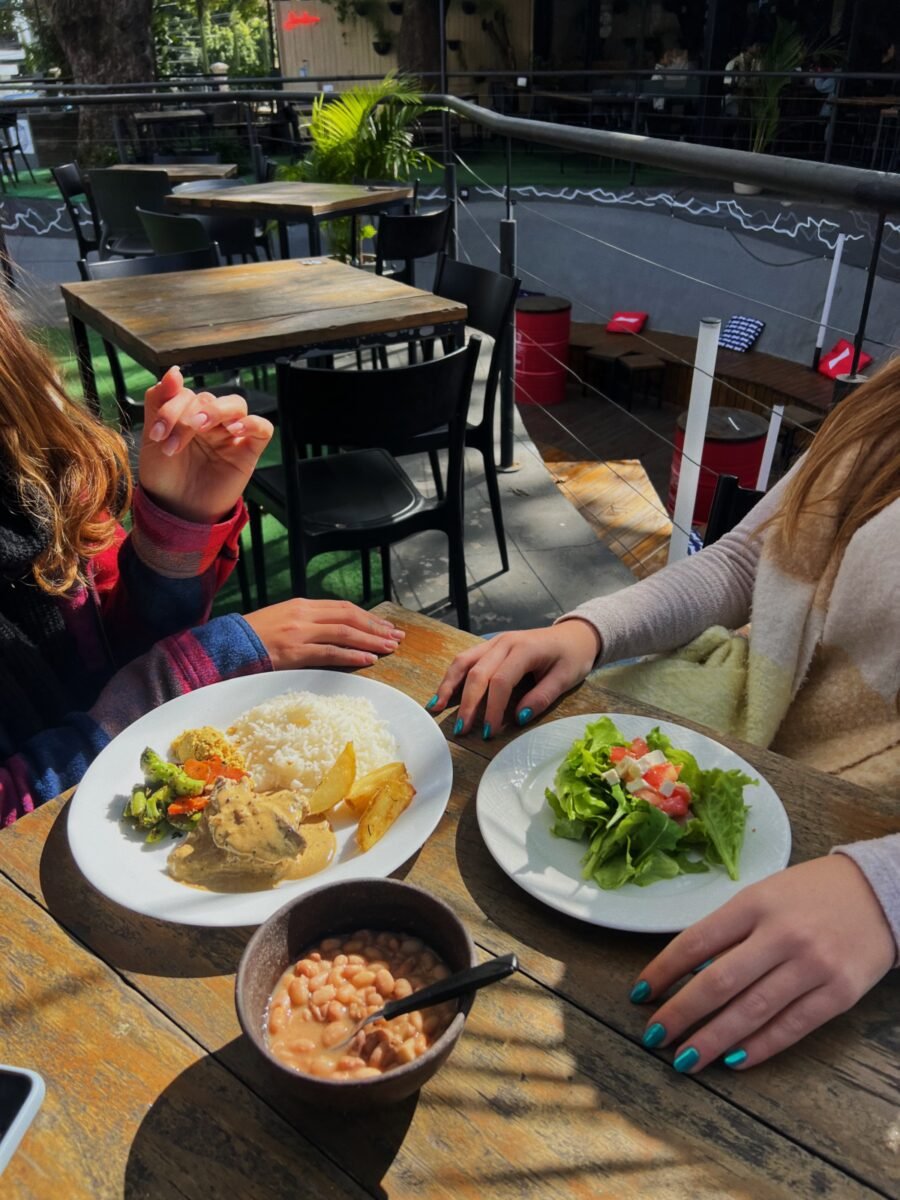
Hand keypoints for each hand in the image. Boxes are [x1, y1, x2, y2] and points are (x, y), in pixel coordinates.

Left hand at [139, 367, 273, 523]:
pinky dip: (252, 423)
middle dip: (187, 416)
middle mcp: (211, 421)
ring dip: (217, 410)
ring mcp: (231, 435)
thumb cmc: (164, 476)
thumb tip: (174, 371)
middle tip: (173, 442)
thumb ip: (160, 402)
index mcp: (187, 415)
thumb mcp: (152, 437)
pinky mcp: (249, 451)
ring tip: (201, 426)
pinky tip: (234, 429)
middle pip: (208, 399)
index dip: (170, 408)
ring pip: (236, 405)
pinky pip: (263, 428)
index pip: (186, 395)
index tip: (155, 435)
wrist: (176, 511)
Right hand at [243, 599, 404, 670]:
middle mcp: (304, 614)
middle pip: (349, 617)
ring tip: (390, 648)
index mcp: (301, 605)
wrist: (224, 645)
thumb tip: (330, 633)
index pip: (343, 608)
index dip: (367, 617)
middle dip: (376, 627)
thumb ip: (305, 624)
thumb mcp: (281, 622)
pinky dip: (352, 656)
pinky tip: (369, 660)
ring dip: (370, 641)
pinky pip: (330, 653)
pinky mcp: (294, 652)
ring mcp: (299, 632)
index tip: (385, 626)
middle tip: (397, 637)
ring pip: (344, 633)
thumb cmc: (251, 638)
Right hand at [428, 619, 600, 735]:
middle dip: (467, 703)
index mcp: (524, 649)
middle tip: (461, 730)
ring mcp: (495, 642)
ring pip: (464, 662)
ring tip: (436, 708)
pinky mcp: (490, 646)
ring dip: (449, 686)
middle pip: (477, 673)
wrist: (575, 634)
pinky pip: (466, 660)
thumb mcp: (566, 678)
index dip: (493, 708)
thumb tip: (519, 718)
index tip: (489, 732)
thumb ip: (542, 697)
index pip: (501, 681)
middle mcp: (504, 643)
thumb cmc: (572, 656)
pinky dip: (452, 677)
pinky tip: (443, 694)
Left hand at [631, 856, 894, 1071]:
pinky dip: (760, 1047)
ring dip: (713, 1040)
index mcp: (754, 903)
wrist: (877, 894)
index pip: (696, 941)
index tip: (639, 994)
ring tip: (684, 1058)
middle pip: (719, 981)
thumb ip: (728, 929)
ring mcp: (812, 965)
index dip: (663, 971)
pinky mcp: (839, 993)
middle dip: (680, 1013)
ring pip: (752, 1011)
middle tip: (653, 1037)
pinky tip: (733, 1061)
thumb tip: (687, 972)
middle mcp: (781, 934)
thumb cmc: (807, 895)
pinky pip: (792, 1027)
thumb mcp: (762, 896)